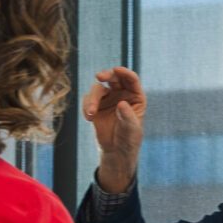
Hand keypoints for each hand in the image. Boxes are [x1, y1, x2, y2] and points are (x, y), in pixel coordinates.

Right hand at [82, 67, 146, 190]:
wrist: (115, 152)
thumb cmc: (128, 140)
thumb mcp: (131, 130)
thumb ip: (127, 117)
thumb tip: (121, 104)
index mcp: (136, 97)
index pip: (131, 79)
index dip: (124, 73)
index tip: (116, 70)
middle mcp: (122, 94)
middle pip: (114, 78)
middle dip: (107, 75)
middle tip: (99, 77)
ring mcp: (108, 99)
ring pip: (98, 89)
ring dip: (92, 98)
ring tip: (91, 113)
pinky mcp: (96, 105)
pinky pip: (88, 99)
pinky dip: (86, 106)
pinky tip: (89, 118)